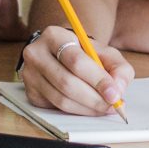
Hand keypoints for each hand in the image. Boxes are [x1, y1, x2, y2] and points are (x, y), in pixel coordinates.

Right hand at [20, 25, 134, 116]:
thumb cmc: (84, 53)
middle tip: (113, 105)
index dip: (97, 80)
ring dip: (87, 108)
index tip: (115, 94)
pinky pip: (56, 108)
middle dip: (94, 98)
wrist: (61, 53)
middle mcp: (36, 54)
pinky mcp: (31, 93)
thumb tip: (118, 90)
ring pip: (60, 99)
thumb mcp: (104, 52)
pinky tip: (89, 108)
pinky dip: (77, 111)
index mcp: (54, 36)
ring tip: (105, 108)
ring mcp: (30, 75)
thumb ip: (118, 68)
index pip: (76, 61)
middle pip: (66, 82)